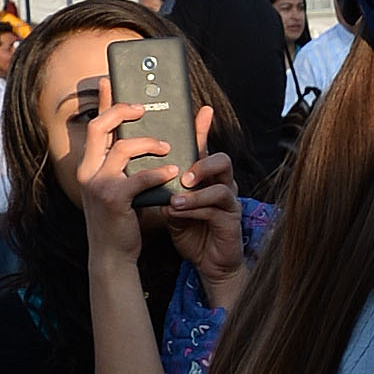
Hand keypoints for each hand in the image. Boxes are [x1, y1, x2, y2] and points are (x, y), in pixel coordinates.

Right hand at [75, 86, 164, 261]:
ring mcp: (97, 184)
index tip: (109, 80)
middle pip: (100, 125)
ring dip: (148, 143)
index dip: (102, 101)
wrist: (113, 254)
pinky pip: (138, 177)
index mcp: (89, 164)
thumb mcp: (121, 187)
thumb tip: (151, 139)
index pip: (94, 124)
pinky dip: (158, 173)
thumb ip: (127, 165)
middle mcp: (88, 170)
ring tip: (167, 148)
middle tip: (144, 108)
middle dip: (123, 110)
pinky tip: (173, 173)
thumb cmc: (121, 219)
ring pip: (122, 147)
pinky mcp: (112, 199)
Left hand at [161, 111, 248, 295]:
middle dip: (202, 163)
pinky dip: (195, 209)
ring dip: (196, 190)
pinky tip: (178, 213)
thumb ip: (164, 186)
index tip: (201, 110)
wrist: (208, 262)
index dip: (204, 128)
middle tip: (182, 174)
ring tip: (175, 198)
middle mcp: (222, 185)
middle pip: (222, 160)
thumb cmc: (191, 229)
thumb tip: (142, 170)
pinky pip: (216, 209)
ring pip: (222, 184)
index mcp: (206, 177)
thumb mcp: (172, 203)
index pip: (205, 147)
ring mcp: (230, 203)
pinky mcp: (231, 221)